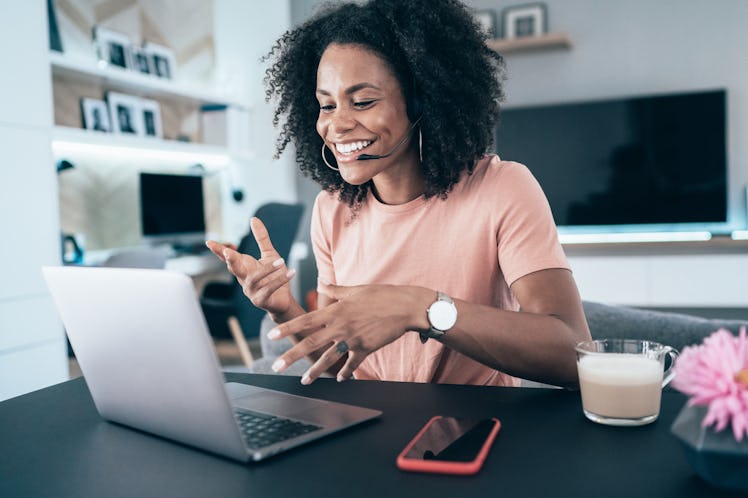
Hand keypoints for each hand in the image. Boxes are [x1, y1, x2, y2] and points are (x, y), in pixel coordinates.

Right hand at [205, 217, 295, 316]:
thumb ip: (261, 238)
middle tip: (228, 252)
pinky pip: (269, 288)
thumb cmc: (274, 276)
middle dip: (231, 260)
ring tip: (282, 260)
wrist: (284, 300)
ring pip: (255, 278)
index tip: (209, 242)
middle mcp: (244, 279)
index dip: (218, 251)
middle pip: (235, 269)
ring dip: (268, 268)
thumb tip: (253, 219)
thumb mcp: (269, 254)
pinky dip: (280, 280)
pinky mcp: (261, 300)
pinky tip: (290, 272)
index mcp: (244, 267)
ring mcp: (251, 291)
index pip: (229, 258)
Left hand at [267, 283, 430, 383]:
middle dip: (292, 355)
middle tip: (276, 365)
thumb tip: (322, 283)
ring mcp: (353, 338)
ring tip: (304, 381)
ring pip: (329, 358)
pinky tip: (341, 379)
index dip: (287, 328)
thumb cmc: (382, 295)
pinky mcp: (366, 347)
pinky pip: (352, 363)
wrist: (406, 307)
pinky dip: (346, 372)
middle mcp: (341, 325)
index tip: (272, 335)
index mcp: (336, 310)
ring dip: (316, 371)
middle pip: (311, 342)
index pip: (306, 320)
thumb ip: (336, 290)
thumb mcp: (356, 289)